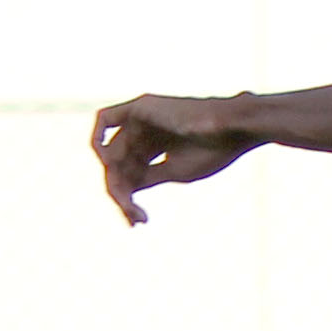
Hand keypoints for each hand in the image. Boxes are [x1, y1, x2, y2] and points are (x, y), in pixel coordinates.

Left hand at [91, 95, 257, 224]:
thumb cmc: (212, 151)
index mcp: (156, 146)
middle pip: (119, 165)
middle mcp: (145, 131)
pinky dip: (100, 140)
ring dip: (115, 178)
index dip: (129, 198)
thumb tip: (123, 192)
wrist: (232, 131)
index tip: (138, 222)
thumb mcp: (174, 171)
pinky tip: (108, 163)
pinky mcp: (138, 108)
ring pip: (111, 151)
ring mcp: (140, 119)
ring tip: (129, 200)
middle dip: (121, 192)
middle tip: (133, 216)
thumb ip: (146, 177)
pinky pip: (105, 119)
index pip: (131, 173)